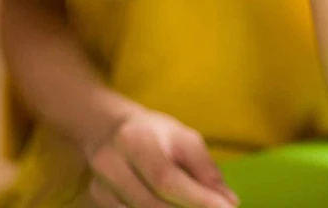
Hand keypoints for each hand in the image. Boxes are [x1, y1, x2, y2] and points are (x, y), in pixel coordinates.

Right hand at [85, 106, 238, 207]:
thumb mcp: (182, 137)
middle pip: (152, 206)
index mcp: (134, 139)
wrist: (108, 128)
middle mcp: (110, 162)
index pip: (165, 178)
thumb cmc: (154, 133)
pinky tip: (167, 206)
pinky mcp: (97, 200)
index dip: (197, 199)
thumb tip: (229, 203)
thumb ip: (205, 169)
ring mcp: (99, 185)